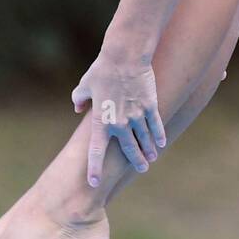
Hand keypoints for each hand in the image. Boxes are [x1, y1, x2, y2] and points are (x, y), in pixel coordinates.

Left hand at [71, 52, 166, 187]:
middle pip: (128, 150)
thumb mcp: (85, 84)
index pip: (96, 151)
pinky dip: (158, 136)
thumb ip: (79, 99)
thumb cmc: (102, 69)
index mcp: (101, 121)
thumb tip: (78, 108)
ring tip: (150, 159)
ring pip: (144, 140)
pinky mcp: (150, 106)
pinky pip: (156, 126)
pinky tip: (160, 144)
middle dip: (135, 162)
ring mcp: (137, 116)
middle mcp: (119, 123)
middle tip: (140, 169)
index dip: (94, 168)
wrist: (124, 56)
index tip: (94, 182)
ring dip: (147, 152)